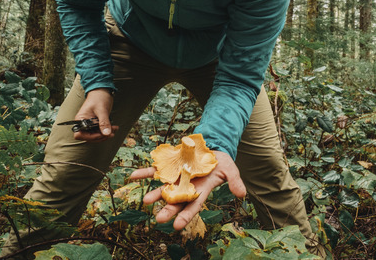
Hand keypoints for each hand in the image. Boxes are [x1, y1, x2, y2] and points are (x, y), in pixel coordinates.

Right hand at [72, 88, 117, 142]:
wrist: (102, 91)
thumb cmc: (98, 97)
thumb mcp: (102, 110)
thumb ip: (104, 122)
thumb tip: (106, 133)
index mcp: (80, 120)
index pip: (80, 135)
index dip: (90, 137)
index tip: (100, 134)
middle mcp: (84, 123)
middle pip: (89, 137)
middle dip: (101, 136)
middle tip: (111, 133)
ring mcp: (90, 124)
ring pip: (95, 135)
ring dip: (105, 135)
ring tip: (114, 129)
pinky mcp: (96, 123)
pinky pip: (100, 131)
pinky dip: (107, 131)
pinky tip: (113, 128)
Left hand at [129, 150, 245, 229]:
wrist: (210, 148)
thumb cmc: (220, 162)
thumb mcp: (230, 169)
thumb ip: (234, 181)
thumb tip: (242, 194)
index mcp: (200, 190)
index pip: (192, 206)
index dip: (185, 216)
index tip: (177, 227)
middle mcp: (185, 186)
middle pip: (175, 201)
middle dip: (167, 210)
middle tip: (158, 219)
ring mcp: (175, 177)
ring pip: (162, 187)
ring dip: (154, 194)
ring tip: (146, 201)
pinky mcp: (168, 166)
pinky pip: (153, 170)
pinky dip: (144, 172)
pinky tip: (133, 176)